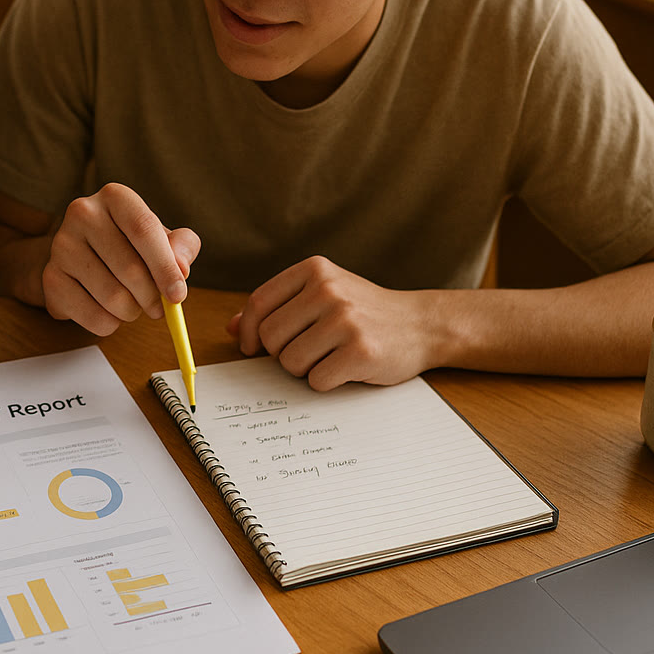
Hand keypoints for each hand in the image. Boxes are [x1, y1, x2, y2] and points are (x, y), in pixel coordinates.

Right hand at [42, 183, 200, 335]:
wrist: (83, 254)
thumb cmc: (130, 244)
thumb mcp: (161, 238)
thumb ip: (182, 247)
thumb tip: (181, 269)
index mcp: (115, 196)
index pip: (144, 230)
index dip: (165, 267)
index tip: (178, 295)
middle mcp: (83, 213)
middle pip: (130, 268)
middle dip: (152, 297)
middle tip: (158, 307)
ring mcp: (61, 245)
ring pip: (112, 296)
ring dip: (132, 312)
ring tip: (132, 305)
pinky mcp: (50, 277)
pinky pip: (92, 315)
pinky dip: (110, 323)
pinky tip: (109, 312)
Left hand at [229, 257, 441, 387]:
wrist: (422, 324)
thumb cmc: (364, 311)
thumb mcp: (322, 295)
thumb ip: (278, 307)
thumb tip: (231, 328)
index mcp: (315, 270)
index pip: (259, 303)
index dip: (247, 331)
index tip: (250, 348)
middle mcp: (328, 290)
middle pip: (270, 336)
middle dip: (280, 354)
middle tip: (306, 352)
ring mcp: (345, 320)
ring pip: (290, 361)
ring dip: (303, 370)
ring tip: (328, 358)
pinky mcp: (361, 352)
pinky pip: (316, 381)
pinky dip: (325, 382)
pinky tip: (345, 369)